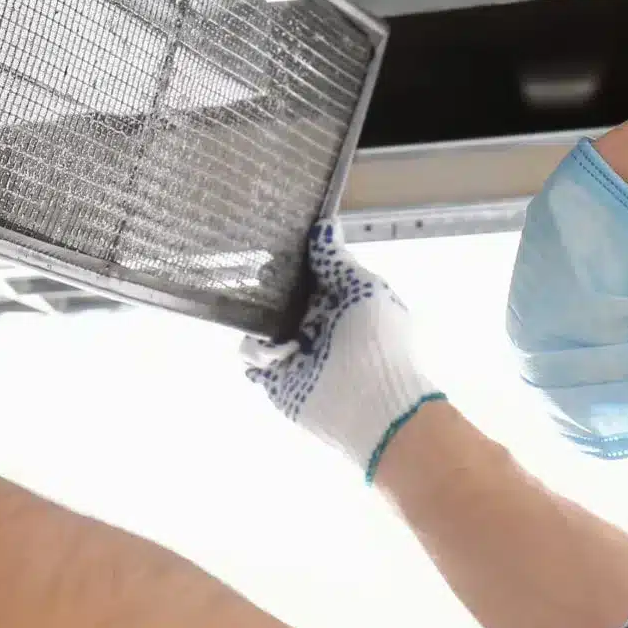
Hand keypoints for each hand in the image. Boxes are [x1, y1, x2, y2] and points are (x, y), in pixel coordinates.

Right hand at [242, 225, 444, 480]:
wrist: (373, 403)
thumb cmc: (376, 339)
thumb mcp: (362, 289)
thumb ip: (336, 260)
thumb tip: (323, 224)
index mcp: (340, 301)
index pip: (308, 272)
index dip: (291, 257)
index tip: (270, 237)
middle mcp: (315, 323)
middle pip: (279, 296)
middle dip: (264, 286)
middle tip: (251, 275)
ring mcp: (295, 351)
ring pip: (260, 323)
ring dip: (260, 321)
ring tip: (273, 328)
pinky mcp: (276, 378)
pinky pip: (252, 355)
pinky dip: (256, 351)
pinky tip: (276, 355)